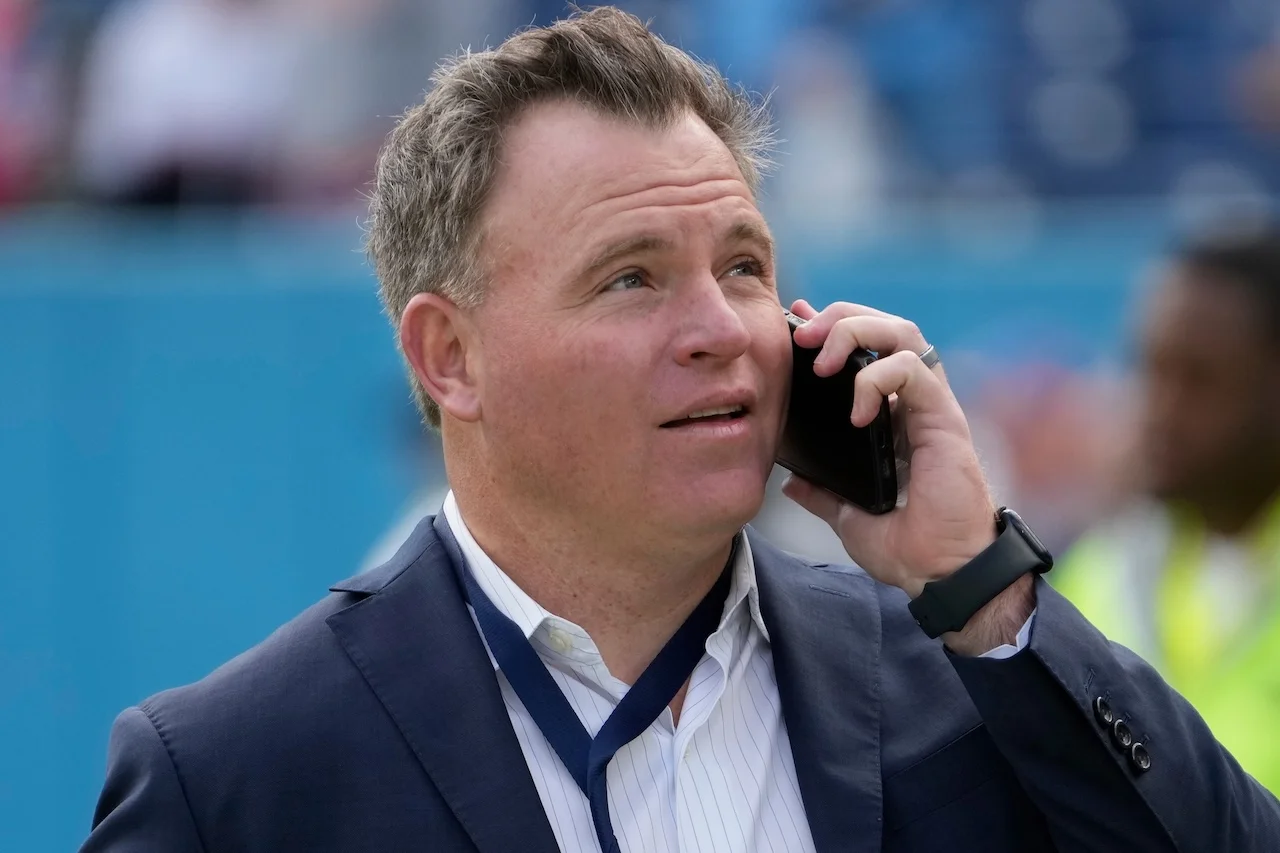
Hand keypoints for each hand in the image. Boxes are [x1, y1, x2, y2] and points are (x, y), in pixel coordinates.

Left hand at [780, 299, 996, 598]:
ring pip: (903, 332)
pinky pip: (913, 370)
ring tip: (824, 362)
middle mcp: (914, 403)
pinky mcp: (944, 419)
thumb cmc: (910, 549)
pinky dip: (878, 379)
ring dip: (857, 332)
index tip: (795, 321)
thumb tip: (790, 482)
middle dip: (841, 317)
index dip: (834, 325)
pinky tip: (857, 414)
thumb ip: (823, 494)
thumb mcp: (848, 518)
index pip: (868, 349)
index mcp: (893, 417)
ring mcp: (931, 407)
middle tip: (803, 335)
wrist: (943, 577)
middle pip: (885, 325)